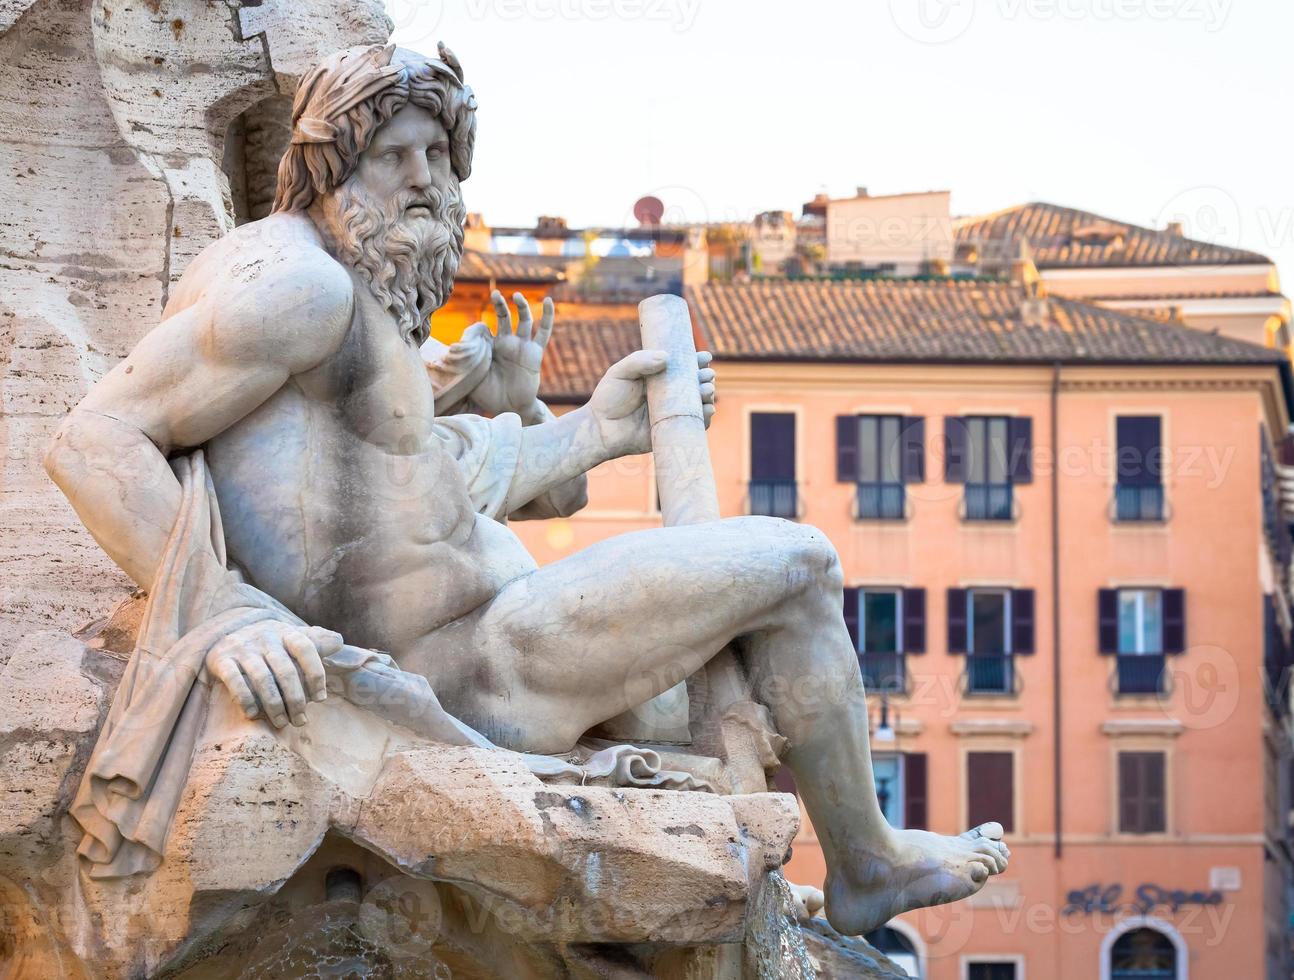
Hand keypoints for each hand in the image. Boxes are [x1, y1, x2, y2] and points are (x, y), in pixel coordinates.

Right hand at [205, 621, 340, 727]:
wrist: (228, 630)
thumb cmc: (271, 642)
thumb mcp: (292, 637)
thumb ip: (317, 641)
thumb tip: (338, 643)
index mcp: (286, 633)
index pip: (306, 649)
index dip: (315, 674)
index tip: (320, 699)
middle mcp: (265, 637)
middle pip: (285, 670)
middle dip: (296, 699)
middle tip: (301, 721)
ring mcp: (242, 647)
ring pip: (262, 678)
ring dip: (274, 704)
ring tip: (281, 722)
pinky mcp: (221, 659)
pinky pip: (234, 680)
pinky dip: (245, 699)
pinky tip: (254, 714)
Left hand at [467, 291, 554, 418]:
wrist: (508, 409)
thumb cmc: (488, 394)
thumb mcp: (471, 374)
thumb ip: (465, 360)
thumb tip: (453, 346)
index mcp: (491, 347)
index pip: (486, 327)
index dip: (480, 325)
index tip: (475, 328)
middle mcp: (507, 343)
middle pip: (505, 317)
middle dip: (500, 305)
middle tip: (495, 293)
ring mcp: (522, 346)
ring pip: (524, 321)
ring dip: (522, 306)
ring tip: (516, 295)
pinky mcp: (535, 353)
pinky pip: (543, 333)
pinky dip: (547, 316)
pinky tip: (549, 302)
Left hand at [588, 350, 714, 456]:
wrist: (600, 429)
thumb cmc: (609, 398)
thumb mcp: (620, 372)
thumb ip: (640, 361)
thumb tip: (667, 357)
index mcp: (660, 377)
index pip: (684, 366)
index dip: (697, 361)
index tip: (705, 357)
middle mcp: (669, 394)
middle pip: (696, 383)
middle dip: (706, 378)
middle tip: (706, 375)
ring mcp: (672, 412)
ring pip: (698, 402)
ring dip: (708, 395)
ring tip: (706, 390)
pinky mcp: (672, 430)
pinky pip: (694, 425)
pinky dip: (705, 417)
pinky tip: (707, 409)